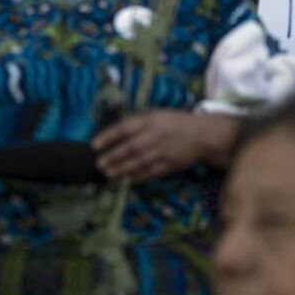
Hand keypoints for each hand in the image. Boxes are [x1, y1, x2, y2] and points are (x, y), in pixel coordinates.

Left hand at [93, 110, 212, 182]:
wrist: (201, 134)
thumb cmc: (173, 122)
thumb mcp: (154, 115)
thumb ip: (137, 123)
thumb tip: (115, 135)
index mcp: (149, 121)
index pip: (124, 128)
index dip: (108, 137)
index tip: (94, 145)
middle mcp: (155, 136)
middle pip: (130, 148)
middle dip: (113, 157)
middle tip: (99, 164)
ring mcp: (163, 152)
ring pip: (139, 162)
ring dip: (122, 169)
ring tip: (109, 174)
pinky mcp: (170, 165)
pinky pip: (151, 172)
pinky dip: (139, 176)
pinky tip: (128, 179)